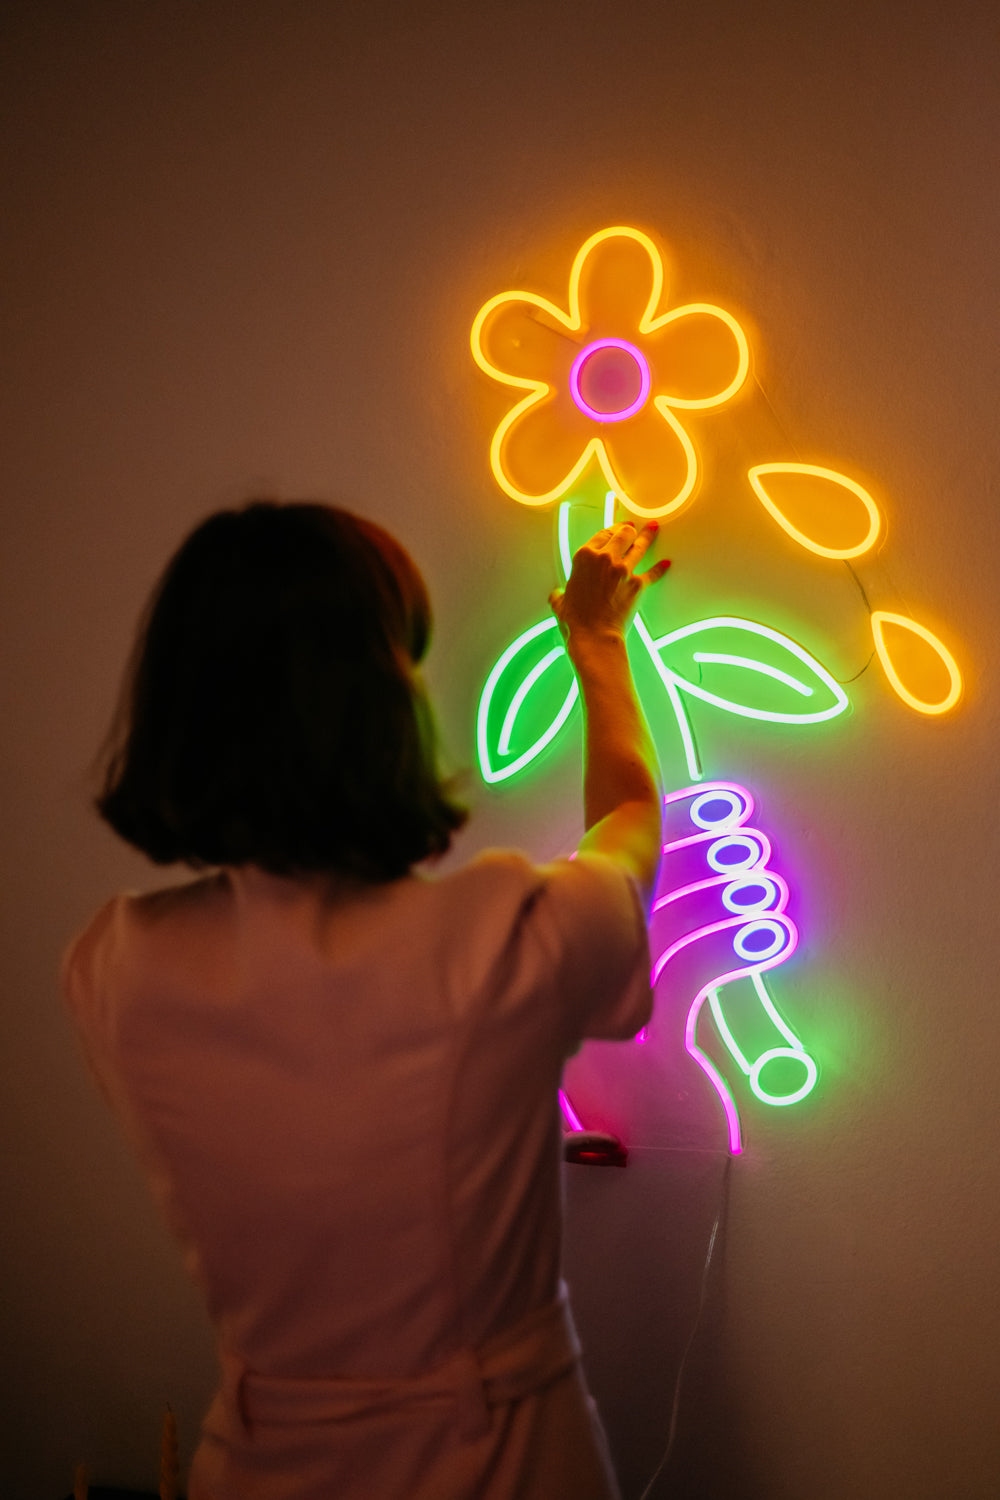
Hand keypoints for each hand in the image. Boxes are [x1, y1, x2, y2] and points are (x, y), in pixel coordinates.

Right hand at [549, 520, 669, 647]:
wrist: (594, 635)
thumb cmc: (576, 620)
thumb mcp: (560, 603)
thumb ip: (560, 593)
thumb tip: (558, 595)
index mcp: (585, 556)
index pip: (602, 534)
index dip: (611, 529)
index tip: (616, 528)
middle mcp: (605, 558)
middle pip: (623, 534)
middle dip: (630, 530)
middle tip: (633, 528)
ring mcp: (624, 570)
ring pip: (640, 546)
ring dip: (648, 536)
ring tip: (653, 528)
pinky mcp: (638, 584)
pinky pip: (653, 573)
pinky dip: (660, 568)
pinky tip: (665, 563)